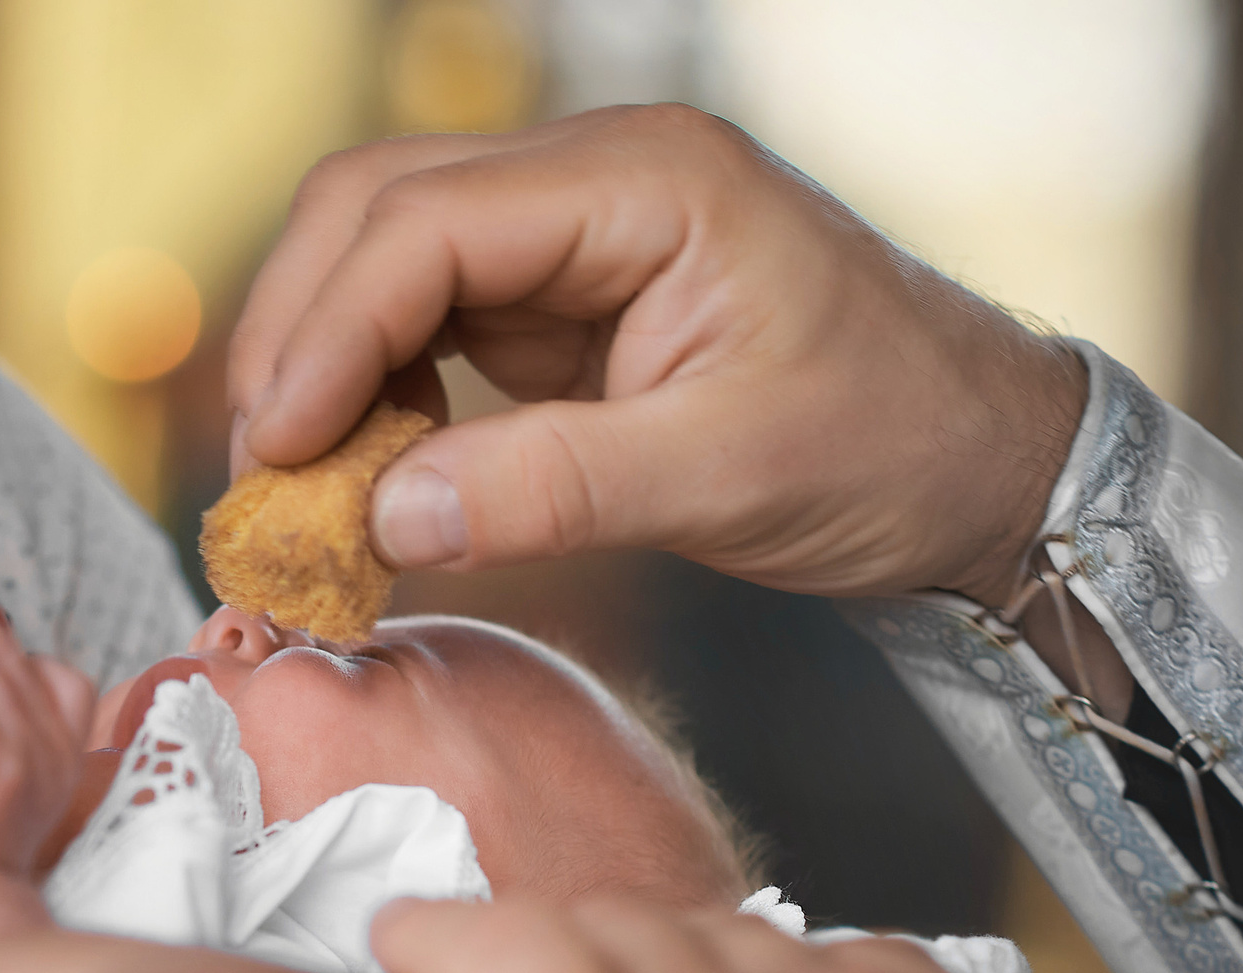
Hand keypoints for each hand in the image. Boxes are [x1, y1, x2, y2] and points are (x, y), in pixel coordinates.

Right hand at [227, 108, 1087, 610]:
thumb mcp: (730, 477)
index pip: (428, 222)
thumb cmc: (890, 447)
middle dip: (295, 335)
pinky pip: (420, 325)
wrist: (980, 464)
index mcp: (646, 180)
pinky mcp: (557, 303)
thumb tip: (384, 522)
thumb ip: (554, 490)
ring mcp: (568, 238)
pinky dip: (368, 396)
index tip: (279, 453)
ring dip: (319, 366)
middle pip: (373, 210)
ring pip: (379, 260)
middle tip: (262, 475)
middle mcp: (592, 181)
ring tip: (301, 490)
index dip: (328, 332)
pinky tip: (364, 476)